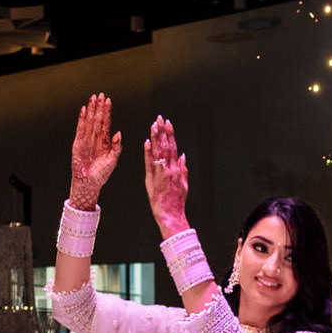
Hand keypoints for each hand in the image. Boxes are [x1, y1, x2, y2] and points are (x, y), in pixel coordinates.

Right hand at [69, 95, 121, 208]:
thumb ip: (117, 147)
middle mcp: (95, 139)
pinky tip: (84, 110)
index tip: (108, 101)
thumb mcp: (113, 161)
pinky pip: (80, 129)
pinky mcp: (78, 143)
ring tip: (92, 98)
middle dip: (99, 107)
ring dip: (91, 110)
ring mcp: (86, 140)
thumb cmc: (101, 175)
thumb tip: (119, 133)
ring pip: (89, 122)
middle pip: (98, 120)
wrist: (89, 183)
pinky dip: (82, 119)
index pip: (106, 124)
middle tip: (100, 95)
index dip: (107, 112)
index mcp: (105, 143)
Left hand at [144, 117, 190, 233]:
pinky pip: (149, 163)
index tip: (168, 123)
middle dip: (163, 131)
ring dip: (156, 138)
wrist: (171, 214)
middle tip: (159, 118)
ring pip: (158, 152)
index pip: (173, 147)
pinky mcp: (152, 179)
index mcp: (177, 169)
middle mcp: (169, 169)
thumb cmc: (176, 202)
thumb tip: (182, 156)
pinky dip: (148, 152)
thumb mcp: (184, 185)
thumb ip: (183, 169)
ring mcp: (160, 173)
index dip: (170, 134)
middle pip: (166, 146)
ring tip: (153, 125)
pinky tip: (147, 142)